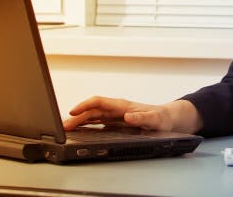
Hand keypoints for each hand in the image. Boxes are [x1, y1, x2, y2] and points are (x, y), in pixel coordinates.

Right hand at [62, 96, 201, 133]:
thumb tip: (129, 116)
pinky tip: (80, 130)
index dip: (85, 105)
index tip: (73, 111)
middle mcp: (117, 109)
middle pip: (92, 110)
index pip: (99, 102)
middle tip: (64, 125)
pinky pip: (98, 122)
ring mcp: (116, 115)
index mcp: (123, 105)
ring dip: (80, 120)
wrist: (168, 118)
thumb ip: (143, 118)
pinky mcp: (116, 122)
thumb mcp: (155, 120)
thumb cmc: (162, 118)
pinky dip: (87, 125)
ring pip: (93, 115)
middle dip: (77, 116)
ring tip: (66, 127)